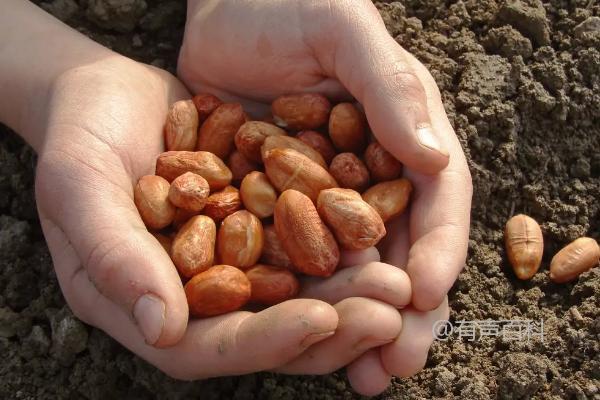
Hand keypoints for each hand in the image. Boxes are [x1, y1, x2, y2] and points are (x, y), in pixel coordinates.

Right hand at [32, 54, 411, 379]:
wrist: (107, 92)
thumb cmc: (79, 135)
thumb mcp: (80, 186)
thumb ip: (116, 256)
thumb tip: (163, 327)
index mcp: (141, 303)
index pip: (205, 346)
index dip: (265, 340)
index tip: (322, 318)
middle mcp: (189, 295)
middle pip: (262, 331)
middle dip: (328, 326)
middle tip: (388, 310)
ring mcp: (224, 263)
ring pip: (292, 295)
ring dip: (347, 294)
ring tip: (396, 281)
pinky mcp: (251, 228)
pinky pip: (300, 248)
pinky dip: (338, 247)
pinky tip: (379, 237)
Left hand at [178, 0, 470, 394]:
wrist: (223, 8)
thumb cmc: (287, 6)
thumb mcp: (344, 30)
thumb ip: (390, 88)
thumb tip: (438, 163)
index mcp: (404, 138)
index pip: (435, 203)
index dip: (437, 252)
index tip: (426, 296)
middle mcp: (372, 176)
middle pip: (399, 252)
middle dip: (402, 310)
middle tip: (397, 365)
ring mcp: (324, 197)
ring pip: (350, 271)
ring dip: (356, 323)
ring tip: (359, 377)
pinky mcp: (277, 208)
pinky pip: (294, 262)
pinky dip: (301, 303)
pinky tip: (298, 340)